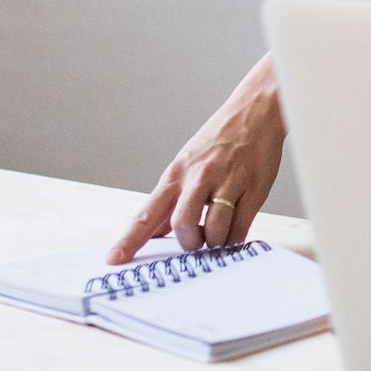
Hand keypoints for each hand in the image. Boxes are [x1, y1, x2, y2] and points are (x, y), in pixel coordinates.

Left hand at [107, 55, 288, 263]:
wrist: (256, 110)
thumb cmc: (220, 139)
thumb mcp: (187, 163)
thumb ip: (172, 199)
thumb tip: (155, 232)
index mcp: (176, 174)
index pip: (147, 213)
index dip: (129, 240)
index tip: (114, 259)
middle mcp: (199, 177)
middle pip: (182, 225)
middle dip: (189, 242)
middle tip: (197, 238)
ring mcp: (227, 182)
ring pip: (213, 230)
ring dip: (214, 241)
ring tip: (219, 232)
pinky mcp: (253, 189)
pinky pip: (240, 229)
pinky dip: (234, 238)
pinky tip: (234, 229)